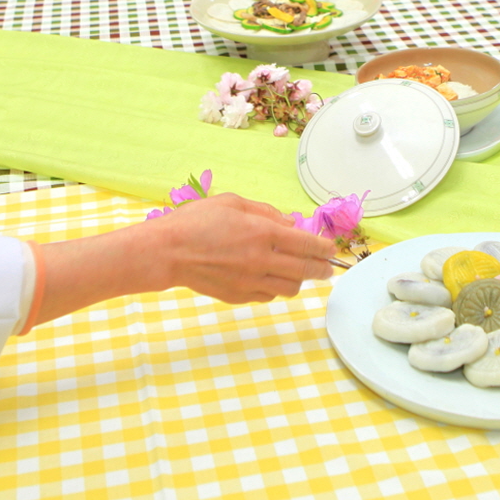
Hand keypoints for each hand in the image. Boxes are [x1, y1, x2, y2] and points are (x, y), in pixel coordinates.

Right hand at [147, 193, 337, 302]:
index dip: (324, 248)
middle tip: (328, 267)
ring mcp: (251, 281)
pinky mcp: (240, 296)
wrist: (168, 252)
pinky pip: (269, 295)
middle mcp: (262, 259)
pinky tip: (272, 278)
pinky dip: (276, 288)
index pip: (307, 244)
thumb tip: (289, 225)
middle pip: (305, 270)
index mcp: (263, 233)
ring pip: (291, 288)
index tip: (331, 248)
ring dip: (300, 280)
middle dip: (322, 269)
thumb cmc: (196, 222)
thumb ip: (266, 212)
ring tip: (299, 273)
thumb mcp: (233, 203)